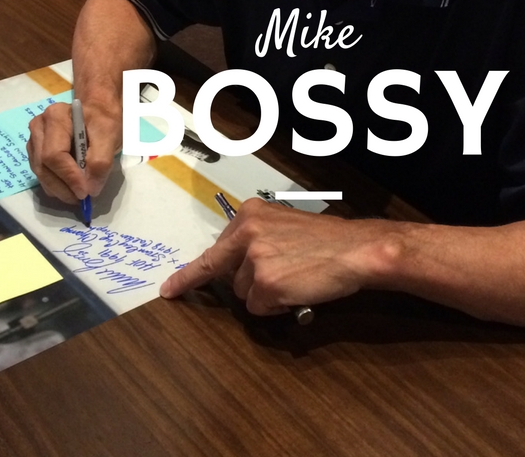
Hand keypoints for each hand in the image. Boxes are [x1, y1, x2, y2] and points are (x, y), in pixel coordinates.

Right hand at [26, 101, 119, 203]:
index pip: (54, 153)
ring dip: (58, 189)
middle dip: (62, 187)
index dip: (68, 176)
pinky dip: (54, 184)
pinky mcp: (35, 150)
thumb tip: (90, 189)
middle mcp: (39, 126)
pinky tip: (68, 187)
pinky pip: (40, 172)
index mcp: (56, 117)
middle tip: (81, 198)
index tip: (84, 192)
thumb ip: (101, 161)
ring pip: (39, 171)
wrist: (96, 111)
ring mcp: (34, 139)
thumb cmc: (103, 120)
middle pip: (43, 165)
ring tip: (77, 195)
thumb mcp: (110, 136)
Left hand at [159, 199, 387, 315]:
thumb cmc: (327, 240)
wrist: (356, 249)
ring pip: (244, 294)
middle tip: (279, 276)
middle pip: (230, 275)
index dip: (189, 275)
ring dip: (265, 294)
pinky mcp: (266, 285)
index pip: (212, 250)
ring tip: (296, 278)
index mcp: (250, 215)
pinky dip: (278, 306)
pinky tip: (298, 290)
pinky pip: (260, 308)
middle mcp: (246, 233)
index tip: (168, 290)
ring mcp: (254, 260)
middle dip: (249, 282)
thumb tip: (238, 264)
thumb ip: (257, 239)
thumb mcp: (285, 226)